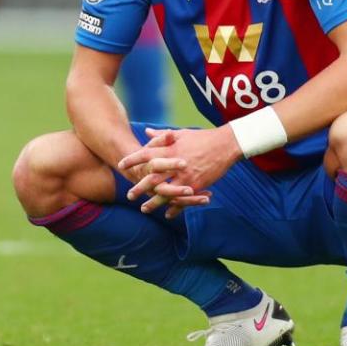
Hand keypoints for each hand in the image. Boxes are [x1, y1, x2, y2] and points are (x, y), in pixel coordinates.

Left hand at [119, 126, 240, 217]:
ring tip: (144, 209)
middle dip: (140, 187)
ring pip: (166, 192)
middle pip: (153, 177)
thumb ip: (162, 135)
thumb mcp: (181, 133)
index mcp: (170, 148)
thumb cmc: (203, 137)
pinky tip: (168, 214)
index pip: (146, 154)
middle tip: (129, 195)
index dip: (132, 160)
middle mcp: (175, 163)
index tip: (120, 165)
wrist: (226, 144)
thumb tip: (146, 131)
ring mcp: (186, 175)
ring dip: (154, 202)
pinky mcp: (196, 184)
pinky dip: (175, 208)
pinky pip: (183, 199)